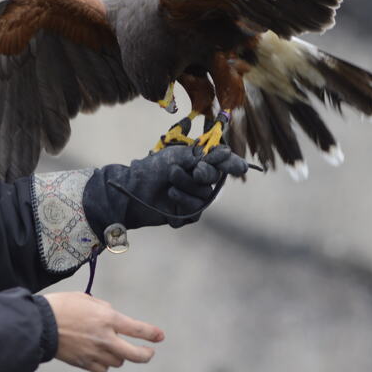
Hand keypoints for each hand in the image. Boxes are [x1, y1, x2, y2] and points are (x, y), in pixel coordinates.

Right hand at [44, 292, 163, 371]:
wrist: (41, 324)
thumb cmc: (62, 306)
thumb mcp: (87, 299)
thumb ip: (104, 308)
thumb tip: (112, 316)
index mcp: (108, 318)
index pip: (137, 329)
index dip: (151, 333)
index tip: (160, 337)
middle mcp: (105, 338)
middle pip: (134, 354)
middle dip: (145, 355)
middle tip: (149, 353)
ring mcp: (95, 353)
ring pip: (118, 362)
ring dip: (119, 356)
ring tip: (112, 348)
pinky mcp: (84, 363)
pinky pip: (103, 369)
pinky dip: (104, 364)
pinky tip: (99, 356)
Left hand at [83, 145, 248, 233]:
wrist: (132, 188)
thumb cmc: (154, 168)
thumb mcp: (180, 156)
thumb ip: (206, 157)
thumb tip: (229, 154)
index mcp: (200, 163)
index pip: (223, 164)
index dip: (232, 165)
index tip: (239, 168)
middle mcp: (200, 182)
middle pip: (214, 179)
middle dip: (202, 174)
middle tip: (192, 170)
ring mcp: (194, 200)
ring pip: (204, 196)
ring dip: (186, 187)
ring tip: (169, 184)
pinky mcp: (186, 216)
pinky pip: (194, 211)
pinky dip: (181, 203)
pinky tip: (168, 198)